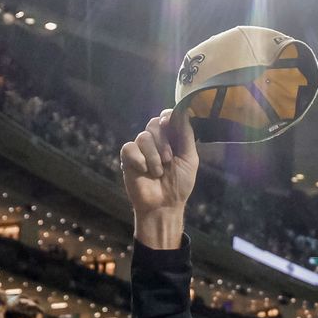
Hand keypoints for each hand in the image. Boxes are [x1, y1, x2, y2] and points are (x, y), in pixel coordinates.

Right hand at [120, 109, 197, 246]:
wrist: (164, 205)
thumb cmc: (180, 184)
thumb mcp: (190, 158)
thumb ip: (186, 135)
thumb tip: (181, 111)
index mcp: (172, 138)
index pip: (167, 116)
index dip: (168, 116)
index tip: (169, 123)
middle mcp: (156, 141)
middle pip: (154, 123)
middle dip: (163, 141)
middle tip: (168, 160)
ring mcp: (141, 149)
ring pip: (143, 136)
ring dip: (153, 156)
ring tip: (158, 172)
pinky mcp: (128, 158)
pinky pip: (129, 147)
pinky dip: (139, 159)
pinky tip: (144, 171)